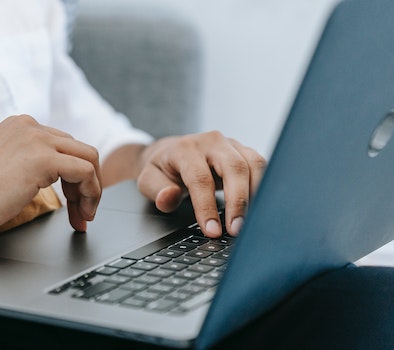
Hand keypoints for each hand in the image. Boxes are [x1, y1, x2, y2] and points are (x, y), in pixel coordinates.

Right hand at [0, 115, 101, 233]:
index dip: (72, 177)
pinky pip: (84, 172)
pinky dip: (90, 194)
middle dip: (85, 185)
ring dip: (92, 190)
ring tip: (84, 216)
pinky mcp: (43, 159)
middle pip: (78, 150)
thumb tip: (54, 179)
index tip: (73, 202)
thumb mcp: (5, 167)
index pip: (62, 145)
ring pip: (88, 158)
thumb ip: (27, 163)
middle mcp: (30, 126)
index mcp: (19, 125)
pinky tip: (80, 213)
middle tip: (82, 213)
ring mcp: (37, 139)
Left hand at [136, 131, 266, 236]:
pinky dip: (264, 188)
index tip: (212, 230)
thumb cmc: (163, 168)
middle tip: (237, 230)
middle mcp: (211, 142)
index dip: (206, 206)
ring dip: (256, 195)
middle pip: (234, 167)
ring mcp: (231, 144)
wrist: (172, 151)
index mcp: (185, 149)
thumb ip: (156, 190)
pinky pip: (262, 166)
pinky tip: (259, 209)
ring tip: (251, 222)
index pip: (200, 178)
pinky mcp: (245, 151)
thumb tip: (169, 197)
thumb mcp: (148, 179)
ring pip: (254, 164)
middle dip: (238, 202)